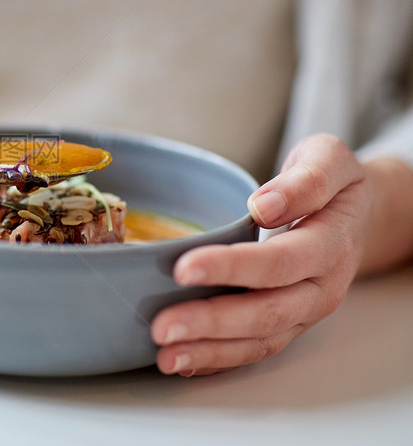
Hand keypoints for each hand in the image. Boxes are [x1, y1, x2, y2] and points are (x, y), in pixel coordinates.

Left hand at [150, 134, 380, 375]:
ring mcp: (304, 312)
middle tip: (162, 327)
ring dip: (210, 351)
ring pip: (259, 340)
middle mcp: (320, 288)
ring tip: (166, 356)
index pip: (279, 262)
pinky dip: (218, 360)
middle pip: (266, 312)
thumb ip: (305, 180)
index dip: (231, 268)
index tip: (184, 268)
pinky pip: (254, 350)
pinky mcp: (287, 326)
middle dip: (211, 322)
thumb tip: (264, 205)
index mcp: (329, 245)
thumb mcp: (329, 161)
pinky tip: (183, 361)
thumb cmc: (334, 186)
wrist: (359, 216)